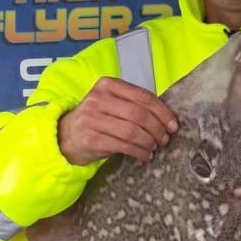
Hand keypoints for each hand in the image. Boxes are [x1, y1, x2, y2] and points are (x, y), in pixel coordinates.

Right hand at [58, 77, 178, 165]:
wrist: (66, 135)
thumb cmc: (97, 119)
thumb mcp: (112, 103)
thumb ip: (134, 104)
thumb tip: (167, 118)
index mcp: (107, 85)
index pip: (143, 96)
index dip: (162, 112)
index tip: (173, 124)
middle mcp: (98, 99)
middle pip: (139, 114)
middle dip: (157, 128)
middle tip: (165, 139)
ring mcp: (92, 119)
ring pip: (132, 131)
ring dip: (149, 141)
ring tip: (154, 146)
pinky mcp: (91, 139)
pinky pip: (123, 146)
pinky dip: (139, 152)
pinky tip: (145, 155)